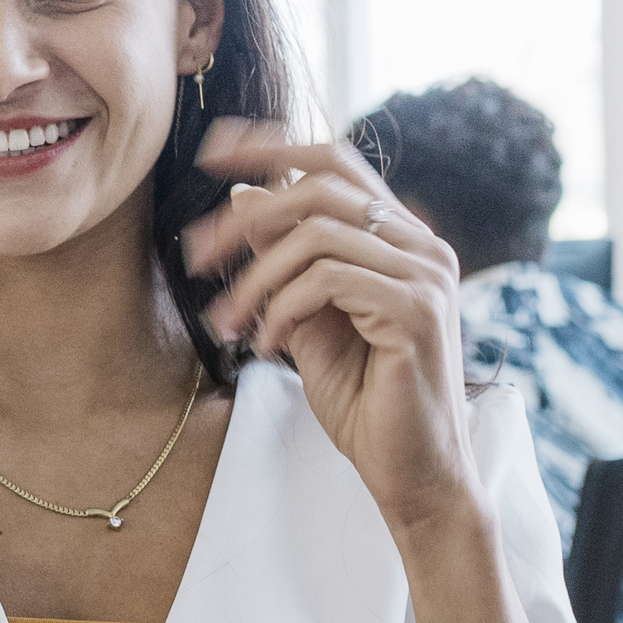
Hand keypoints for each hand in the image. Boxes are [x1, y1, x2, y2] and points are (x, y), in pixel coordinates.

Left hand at [180, 122, 474, 528]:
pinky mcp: (418, 309)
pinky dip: (282, 307)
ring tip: (228, 322)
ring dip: (255, 278)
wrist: (414, 475)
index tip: (212, 152)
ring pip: (316, 235)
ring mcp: (426, 274)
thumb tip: (243, 198)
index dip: (273, 147)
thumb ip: (283, 264)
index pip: (337, 163)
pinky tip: (268, 346)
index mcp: (401, 240)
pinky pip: (328, 279)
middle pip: (320, 187)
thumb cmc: (366, 404)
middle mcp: (422, 245)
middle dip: (245, 217)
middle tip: (196, 258)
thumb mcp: (308, 321)